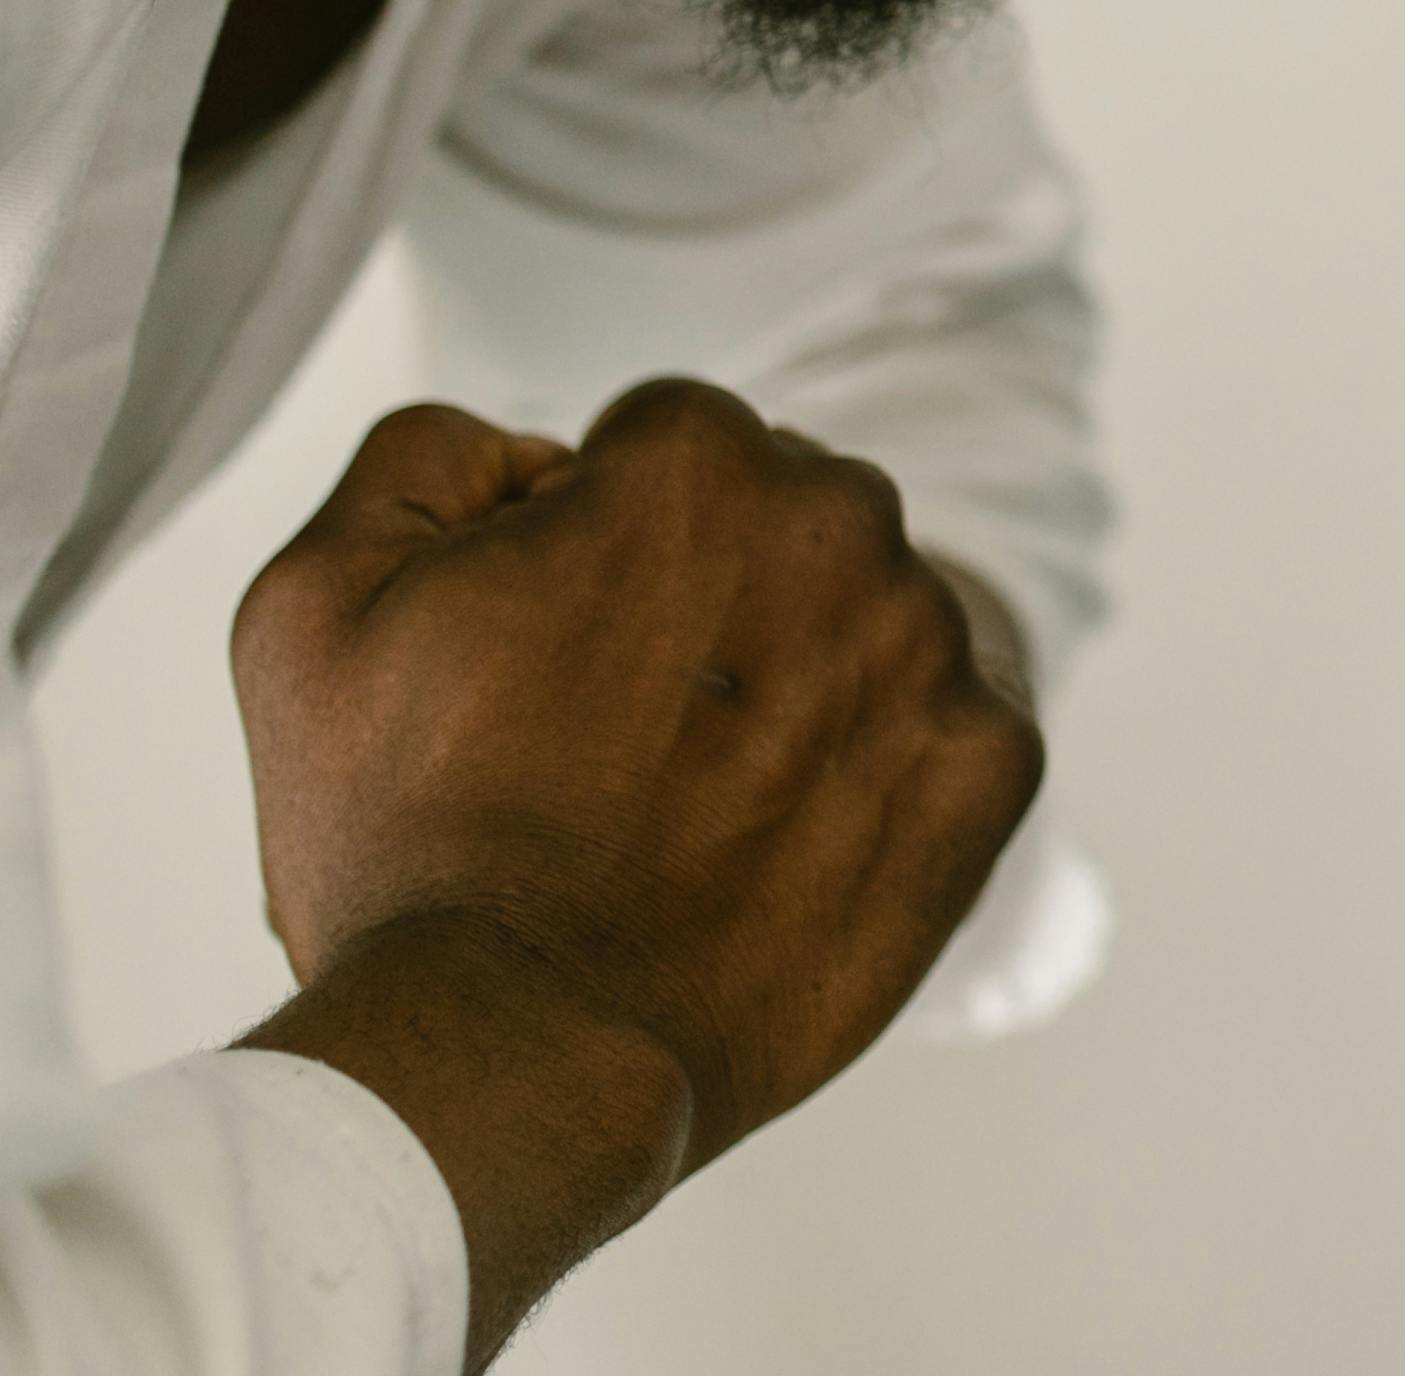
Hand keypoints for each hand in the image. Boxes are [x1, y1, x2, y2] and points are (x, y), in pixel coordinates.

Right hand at [231, 380, 1042, 1362]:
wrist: (514, 1058)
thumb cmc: (399, 838)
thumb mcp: (316, 601)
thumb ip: (430, 460)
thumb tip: (541, 455)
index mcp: (697, 461)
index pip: (672, 446)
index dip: (596, 540)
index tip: (552, 651)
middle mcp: (842, 528)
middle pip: (788, 521)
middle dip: (717, 597)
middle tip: (621, 737)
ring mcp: (931, 652)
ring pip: (871, 625)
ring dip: (803, 686)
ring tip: (695, 807)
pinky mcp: (988, 772)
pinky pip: (948, 732)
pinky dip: (882, 781)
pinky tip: (785, 851)